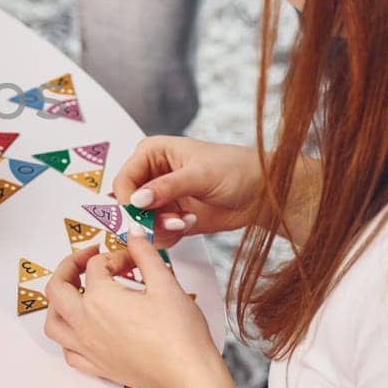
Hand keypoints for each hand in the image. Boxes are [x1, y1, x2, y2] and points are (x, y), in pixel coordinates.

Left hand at [44, 239, 229, 387]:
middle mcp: (85, 323)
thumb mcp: (165, 284)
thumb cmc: (180, 335)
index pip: (96, 266)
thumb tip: (134, 234)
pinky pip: (68, 352)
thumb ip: (145, 254)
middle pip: (57, 288)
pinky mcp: (97, 368)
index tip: (133, 258)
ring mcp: (88, 348)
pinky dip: (67, 338)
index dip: (116, 256)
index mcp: (100, 299)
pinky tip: (79, 331)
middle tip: (85, 259)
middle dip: (68, 267)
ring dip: (57, 303)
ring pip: (53, 323)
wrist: (189, 376)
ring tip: (71, 293)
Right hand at [111, 136, 262, 247]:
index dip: (127, 200)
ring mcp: (161, 198)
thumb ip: (166, 187)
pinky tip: (190, 224)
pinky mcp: (171, 217)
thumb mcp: (200, 175)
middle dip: (147, 218)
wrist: (263, 193)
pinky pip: (156, 233)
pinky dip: (169, 235)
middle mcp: (152, 174)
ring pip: (141, 222)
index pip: (124, 180)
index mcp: (152, 153)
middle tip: (172, 221)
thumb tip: (136, 200)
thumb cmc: (237, 170)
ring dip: (161, 227)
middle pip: (128, 204)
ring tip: (185, 221)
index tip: (140, 215)